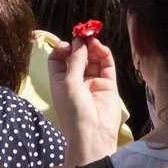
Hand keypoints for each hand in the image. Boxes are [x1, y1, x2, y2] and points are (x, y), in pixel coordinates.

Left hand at [48, 36, 122, 164]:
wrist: (93, 134)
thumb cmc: (74, 111)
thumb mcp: (69, 83)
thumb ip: (75, 61)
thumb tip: (78, 41)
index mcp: (60, 82)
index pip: (59, 59)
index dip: (63, 49)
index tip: (69, 44)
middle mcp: (76, 81)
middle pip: (77, 57)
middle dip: (80, 44)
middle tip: (84, 33)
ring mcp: (93, 82)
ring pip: (93, 59)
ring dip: (92, 48)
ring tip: (92, 38)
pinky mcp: (108, 85)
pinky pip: (106, 66)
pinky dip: (104, 54)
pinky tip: (99, 46)